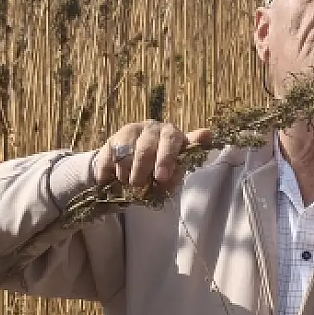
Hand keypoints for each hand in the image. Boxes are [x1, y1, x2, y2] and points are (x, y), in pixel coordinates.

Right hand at [92, 120, 212, 192]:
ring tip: (128, 183)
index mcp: (170, 133)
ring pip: (123, 155)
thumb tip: (207, 134)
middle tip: (139, 186)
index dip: (166, 159)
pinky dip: (107, 174)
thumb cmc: (163, 165)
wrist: (136, 161)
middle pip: (144, 150)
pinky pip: (107, 159)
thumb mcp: (177, 166)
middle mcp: (150, 128)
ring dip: (125, 175)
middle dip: (142, 173)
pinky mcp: (111, 140)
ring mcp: (129, 132)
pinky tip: (108, 181)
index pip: (170, 141)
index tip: (161, 178)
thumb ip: (185, 163)